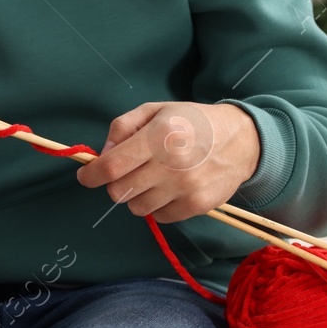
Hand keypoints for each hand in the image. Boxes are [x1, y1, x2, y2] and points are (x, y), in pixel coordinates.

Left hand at [75, 101, 260, 222]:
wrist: (241, 140)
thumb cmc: (192, 122)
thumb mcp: (155, 110)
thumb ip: (123, 127)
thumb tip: (102, 154)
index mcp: (159, 135)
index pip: (112, 167)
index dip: (91, 175)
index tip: (85, 176)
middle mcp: (172, 164)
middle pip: (119, 192)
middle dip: (113, 183)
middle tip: (125, 172)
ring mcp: (186, 188)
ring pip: (137, 208)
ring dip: (136, 196)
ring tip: (152, 177)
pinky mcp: (197, 206)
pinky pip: (160, 217)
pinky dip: (158, 205)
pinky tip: (170, 187)